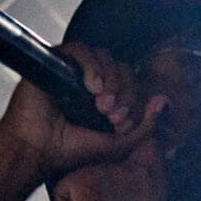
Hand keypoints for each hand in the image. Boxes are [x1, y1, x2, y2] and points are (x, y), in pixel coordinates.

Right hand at [0, 41, 163, 200]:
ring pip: (103, 56)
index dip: (132, 98)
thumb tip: (163, 99)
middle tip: (111, 113)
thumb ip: (144, 125)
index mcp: (106, 96)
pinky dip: (91, 65)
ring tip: (101, 102)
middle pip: (120, 67)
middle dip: (124, 90)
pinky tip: (92, 86)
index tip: (120, 122)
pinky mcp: (54, 62)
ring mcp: (71, 70)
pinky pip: (79, 49)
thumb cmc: (73, 151)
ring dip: (110, 78)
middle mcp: (89, 80)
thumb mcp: (119, 143)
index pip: (130, 82)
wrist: (37, 152)